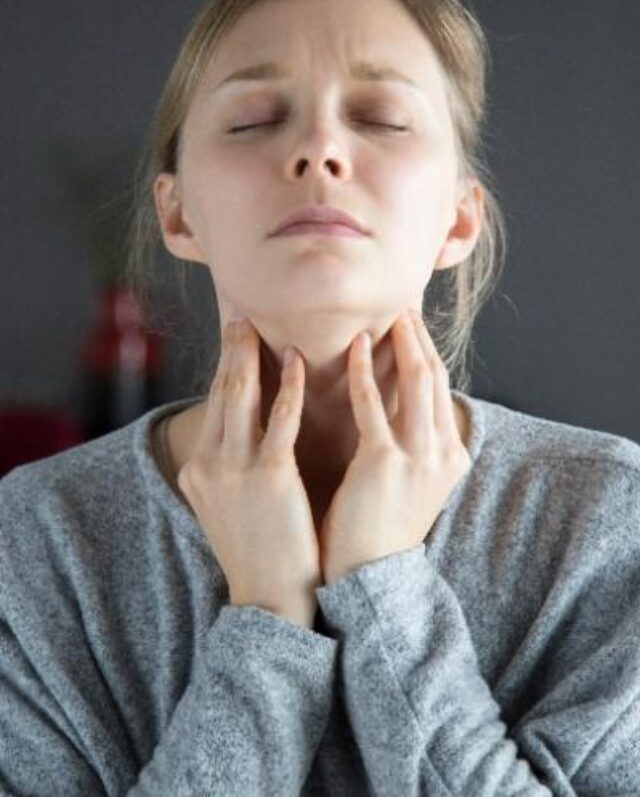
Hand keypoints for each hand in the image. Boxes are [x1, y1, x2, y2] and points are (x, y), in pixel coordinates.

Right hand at [176, 318, 320, 627]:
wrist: (270, 601)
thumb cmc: (261, 551)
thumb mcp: (230, 504)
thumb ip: (232, 465)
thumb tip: (247, 432)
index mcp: (199, 469)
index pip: (213, 405)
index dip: (223, 366)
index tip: (233, 337)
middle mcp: (209, 463)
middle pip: (220, 390)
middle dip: (230, 348)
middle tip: (241, 314)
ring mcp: (235, 469)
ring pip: (241, 395)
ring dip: (252, 354)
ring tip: (262, 323)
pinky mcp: (269, 477)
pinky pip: (279, 420)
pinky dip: (287, 387)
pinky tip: (298, 362)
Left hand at [319, 308, 471, 584]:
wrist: (368, 577)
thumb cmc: (378, 528)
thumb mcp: (410, 483)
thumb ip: (411, 443)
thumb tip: (395, 406)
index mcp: (451, 456)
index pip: (441, 390)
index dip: (428, 351)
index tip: (413, 324)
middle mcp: (444, 452)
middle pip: (434, 378)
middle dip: (419, 338)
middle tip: (402, 307)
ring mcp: (419, 457)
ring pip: (415, 382)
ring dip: (401, 343)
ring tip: (385, 315)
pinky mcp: (385, 463)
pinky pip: (374, 405)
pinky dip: (365, 372)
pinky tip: (355, 346)